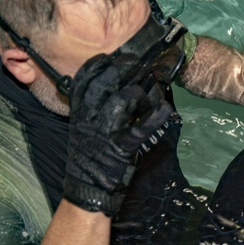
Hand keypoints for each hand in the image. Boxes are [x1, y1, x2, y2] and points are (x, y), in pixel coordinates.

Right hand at [62, 54, 173, 215]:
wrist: (86, 188)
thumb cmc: (90, 155)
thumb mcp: (83, 127)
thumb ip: (93, 106)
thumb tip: (115, 83)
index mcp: (78, 112)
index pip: (84, 79)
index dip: (98, 64)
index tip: (110, 57)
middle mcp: (89, 118)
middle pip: (105, 82)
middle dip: (123, 67)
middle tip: (137, 63)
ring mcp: (105, 132)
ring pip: (123, 99)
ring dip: (140, 92)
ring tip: (148, 93)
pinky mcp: (122, 147)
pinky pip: (141, 127)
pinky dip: (156, 116)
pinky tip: (165, 108)